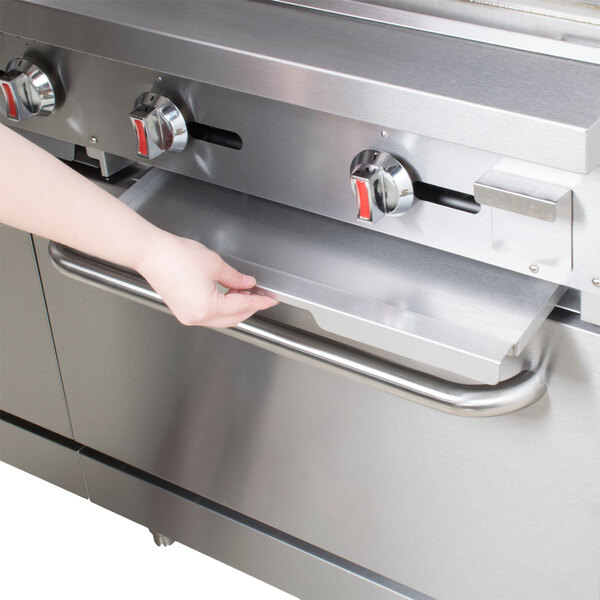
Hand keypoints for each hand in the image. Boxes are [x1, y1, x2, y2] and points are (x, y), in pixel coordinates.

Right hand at [136, 231, 277, 326]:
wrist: (150, 253)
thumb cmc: (175, 256)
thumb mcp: (215, 264)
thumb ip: (235, 278)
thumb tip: (247, 284)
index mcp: (207, 308)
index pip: (243, 306)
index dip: (260, 301)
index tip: (271, 299)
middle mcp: (197, 317)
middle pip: (233, 318)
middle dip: (249, 307)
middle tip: (260, 295)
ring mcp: (188, 316)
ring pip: (221, 319)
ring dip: (236, 308)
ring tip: (244, 291)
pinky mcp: (182, 310)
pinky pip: (209, 315)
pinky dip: (222, 307)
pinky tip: (228, 294)